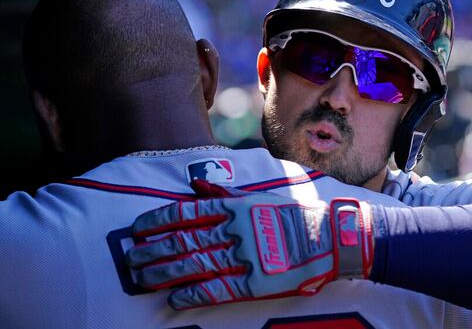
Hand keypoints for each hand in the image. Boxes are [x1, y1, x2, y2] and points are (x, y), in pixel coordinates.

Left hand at [125, 181, 372, 309]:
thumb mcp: (259, 196)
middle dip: (153, 250)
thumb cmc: (293, 214)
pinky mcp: (256, 282)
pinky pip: (220, 288)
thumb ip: (225, 193)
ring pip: (195, 264)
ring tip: (142, 278)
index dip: (158, 221)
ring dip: (165, 272)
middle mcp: (236, 230)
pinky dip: (194, 293)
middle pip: (184, 240)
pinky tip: (173, 298)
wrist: (329, 237)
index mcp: (236, 207)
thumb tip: (196, 186)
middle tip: (130, 259)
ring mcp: (246, 257)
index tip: (138, 229)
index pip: (186, 213)